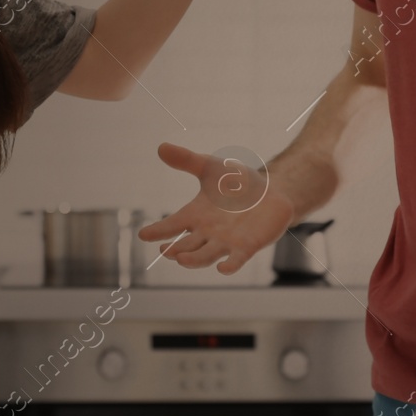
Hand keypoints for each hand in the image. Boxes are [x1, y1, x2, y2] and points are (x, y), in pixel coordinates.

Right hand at [138, 143, 295, 274]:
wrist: (272, 192)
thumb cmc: (238, 183)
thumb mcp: (211, 168)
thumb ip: (187, 160)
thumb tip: (161, 147)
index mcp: (196, 215)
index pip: (173, 225)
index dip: (158, 231)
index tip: (143, 235)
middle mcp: (208, 233)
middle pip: (187, 246)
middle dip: (176, 250)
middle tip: (164, 251)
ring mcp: (227, 242)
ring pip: (206, 256)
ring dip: (194, 260)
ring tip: (181, 259)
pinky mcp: (248, 246)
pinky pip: (236, 260)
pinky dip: (229, 266)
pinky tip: (223, 269)